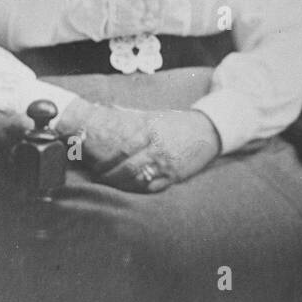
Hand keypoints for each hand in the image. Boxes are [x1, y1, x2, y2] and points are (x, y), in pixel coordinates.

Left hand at [56, 100, 220, 193]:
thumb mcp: (154, 117)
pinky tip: (129, 189)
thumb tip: (108, 112)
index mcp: (150, 130)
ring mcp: (167, 163)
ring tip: (109, 184)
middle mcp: (158, 147)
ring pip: (138, 180)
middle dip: (109, 175)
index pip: (122, 148)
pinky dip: (138, 189)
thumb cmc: (176, 122)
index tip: (93, 163)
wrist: (208, 130)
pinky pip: (153, 188)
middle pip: (127, 167)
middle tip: (97, 177)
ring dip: (121, 184)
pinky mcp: (175, 176)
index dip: (105, 158)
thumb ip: (132, 118)